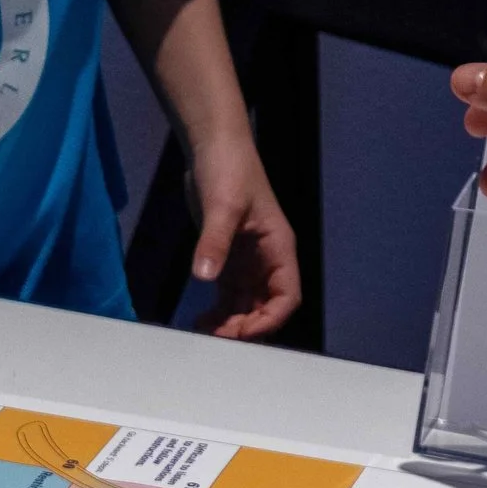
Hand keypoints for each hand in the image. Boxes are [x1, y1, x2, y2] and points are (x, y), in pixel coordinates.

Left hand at [188, 137, 299, 339]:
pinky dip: (218, 314)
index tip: (241, 332)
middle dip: (245, 328)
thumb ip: (214, 241)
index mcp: (278, 248)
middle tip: (215, 340)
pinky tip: (199, 323)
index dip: (268, 320)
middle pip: (265, 309)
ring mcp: (249, 262)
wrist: (213, 147)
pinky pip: (228, 298)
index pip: (286, 297)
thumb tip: (204, 276)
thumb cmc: (228, 168)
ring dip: (230, 325)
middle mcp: (267, 260)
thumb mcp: (221, 206)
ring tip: (203, 335)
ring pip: (246, 307)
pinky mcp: (228, 260)